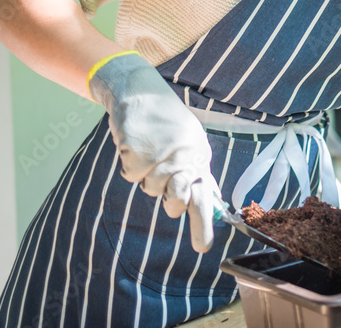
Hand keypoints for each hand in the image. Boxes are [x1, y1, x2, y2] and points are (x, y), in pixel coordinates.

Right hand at [88, 52, 220, 252]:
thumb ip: (197, 170)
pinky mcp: (136, 150)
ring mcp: (160, 155)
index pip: (204, 196)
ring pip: (148, 189)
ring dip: (146, 174)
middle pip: (174, 201)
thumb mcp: (190, 141)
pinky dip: (130, 163)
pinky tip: (135, 143)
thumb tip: (210, 198)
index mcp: (199, 156)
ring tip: (151, 148)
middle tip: (167, 182)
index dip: (203, 224)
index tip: (203, 248)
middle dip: (169, 200)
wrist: (142, 92)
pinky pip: (130, 175)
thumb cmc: (168, 121)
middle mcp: (183, 157)